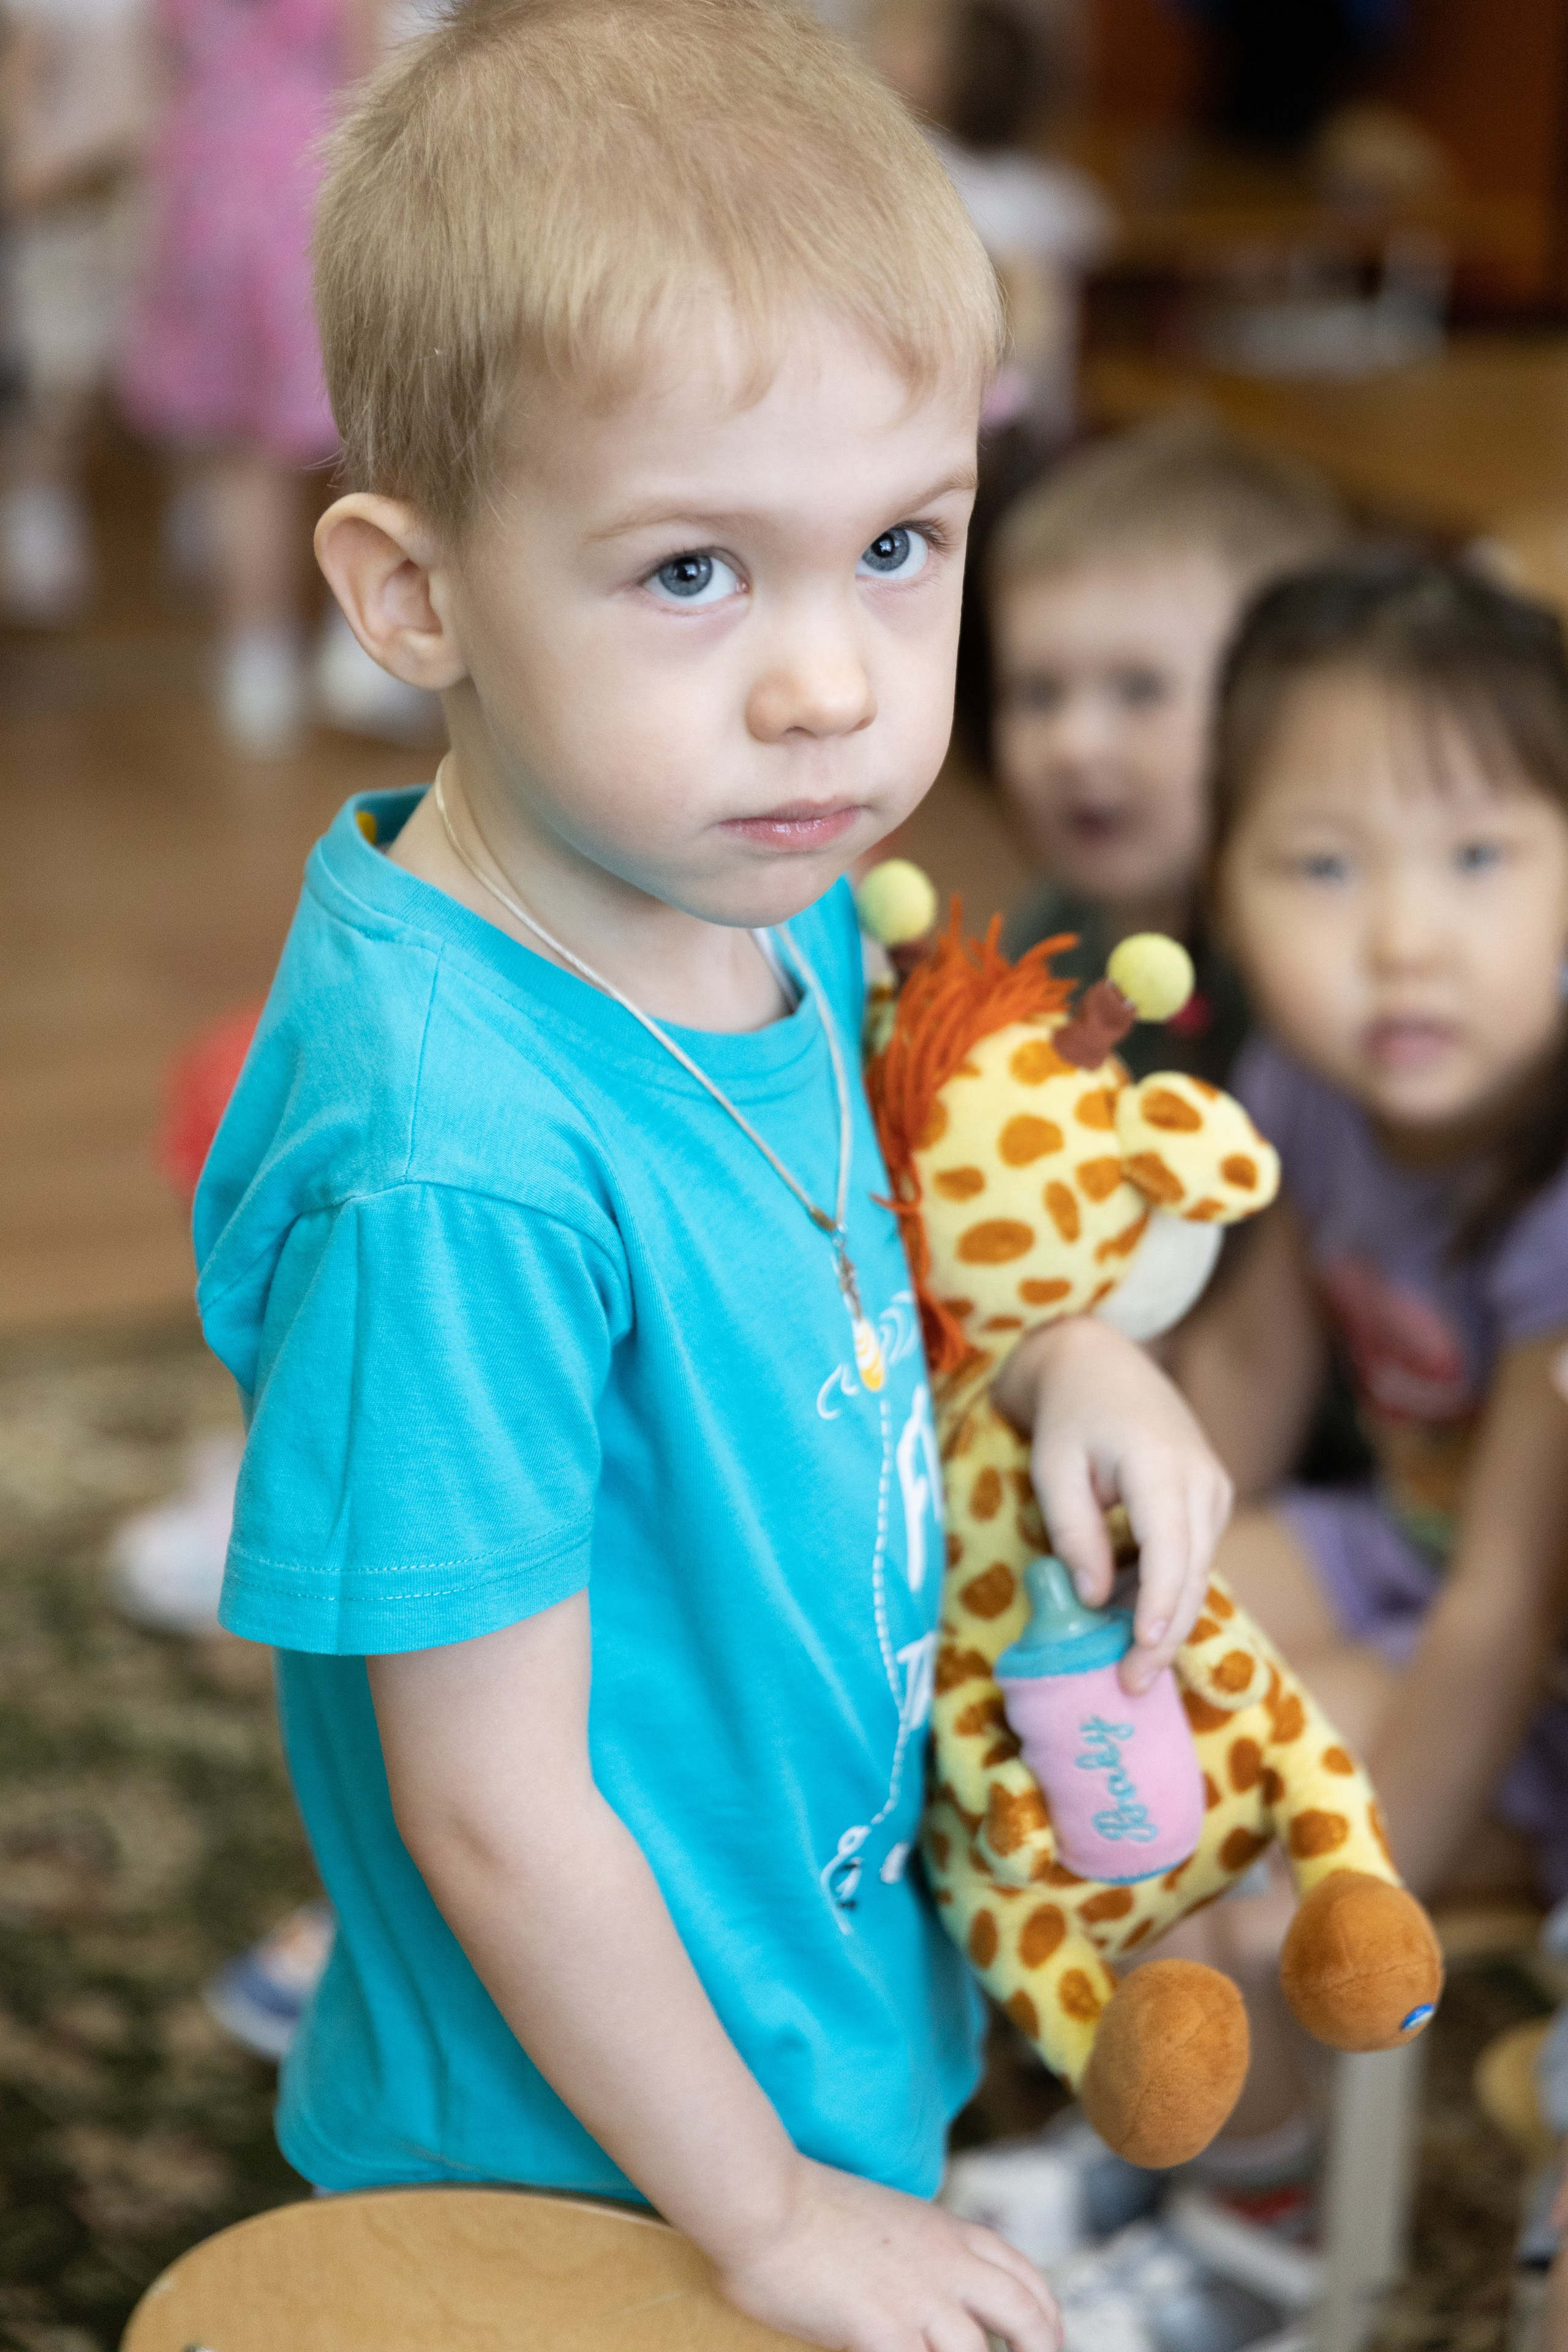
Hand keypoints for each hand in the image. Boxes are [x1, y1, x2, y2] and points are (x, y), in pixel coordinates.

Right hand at [716, 2155, 1060, 2351]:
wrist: (763, 2199)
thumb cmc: (806, 2208)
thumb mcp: (888, 2218)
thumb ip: (919, 2252)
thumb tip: (926, 2293)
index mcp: (949, 2233)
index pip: (1023, 2275)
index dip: (1046, 2316)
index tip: (1045, 2343)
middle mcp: (947, 2263)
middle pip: (1028, 2314)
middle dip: (1040, 2350)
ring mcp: (919, 2299)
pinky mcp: (884, 2331)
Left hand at [991, 1317, 1232, 1694]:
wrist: (1101, 1363)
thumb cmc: (1069, 1416)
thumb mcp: (1053, 1470)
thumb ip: (1073, 1532)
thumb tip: (1094, 1599)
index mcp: (1160, 1466)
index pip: (1169, 1553)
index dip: (1157, 1609)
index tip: (1141, 1654)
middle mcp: (1201, 1479)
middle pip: (1191, 1573)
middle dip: (1165, 1635)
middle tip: (1131, 1685)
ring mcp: (1213, 1488)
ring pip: (1198, 1570)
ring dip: (1167, 1617)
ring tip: (1128, 1664)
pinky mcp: (1210, 1497)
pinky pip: (1195, 1554)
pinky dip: (1169, 1589)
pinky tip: (1135, 1620)